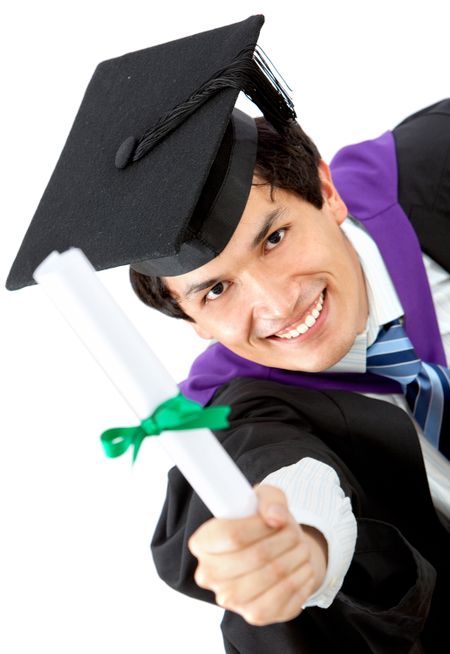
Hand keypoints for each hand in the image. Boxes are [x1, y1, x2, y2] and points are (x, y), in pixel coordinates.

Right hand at [188, 484, 327, 625]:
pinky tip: (302, 567)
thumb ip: (270, 500)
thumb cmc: (263, 522)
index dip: (259, 525)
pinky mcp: (253, 616)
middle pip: (255, 556)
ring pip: (272, 576)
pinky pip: (285, 598)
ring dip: (296, 558)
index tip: (277, 519)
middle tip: (295, 533)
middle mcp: (209, 575)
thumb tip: (275, 517)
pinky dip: (300, 579)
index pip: (231, 535)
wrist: (274, 554)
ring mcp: (230, 599)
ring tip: (302, 547)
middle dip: (284, 540)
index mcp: (203, 543)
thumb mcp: (265, 498)